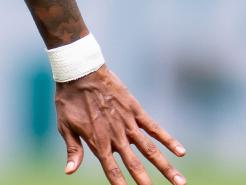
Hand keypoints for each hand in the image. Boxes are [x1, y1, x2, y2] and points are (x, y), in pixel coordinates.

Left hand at [55, 66, 185, 184]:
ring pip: (150, 150)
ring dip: (166, 167)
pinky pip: (155, 128)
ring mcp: (128, 124)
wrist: (79, 72)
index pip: (111, 169)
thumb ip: (73, 149)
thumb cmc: (68, 100)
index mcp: (98, 141)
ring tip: (180, 182)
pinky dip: (169, 140)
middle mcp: (116, 136)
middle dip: (146, 181)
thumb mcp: (64, 125)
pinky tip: (181, 152)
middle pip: (134, 164)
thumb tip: (69, 171)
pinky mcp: (136, 111)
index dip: (120, 183)